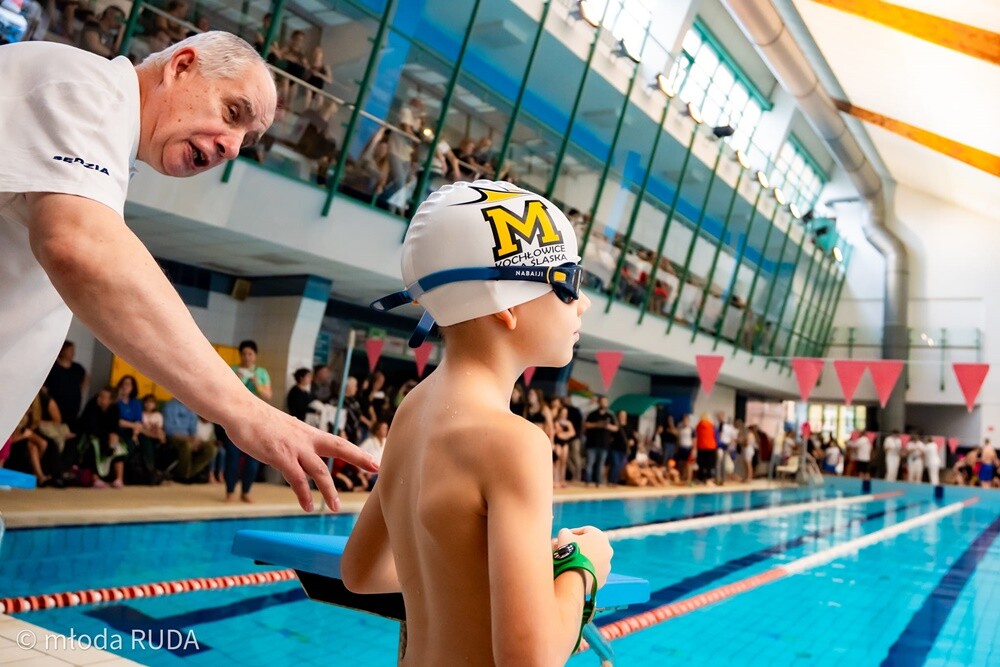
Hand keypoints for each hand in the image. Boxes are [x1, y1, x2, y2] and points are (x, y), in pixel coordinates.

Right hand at [223, 401, 378, 511]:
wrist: (240, 411)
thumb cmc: (259, 421)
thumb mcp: (285, 430)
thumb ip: (296, 441)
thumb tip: (300, 450)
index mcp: (309, 433)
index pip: (339, 442)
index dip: (357, 452)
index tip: (375, 461)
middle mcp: (306, 439)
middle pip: (339, 448)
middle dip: (359, 458)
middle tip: (377, 468)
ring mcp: (294, 447)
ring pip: (318, 470)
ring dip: (328, 490)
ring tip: (334, 507)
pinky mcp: (279, 456)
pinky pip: (296, 479)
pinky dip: (303, 494)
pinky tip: (306, 506)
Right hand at [556, 526, 611, 588]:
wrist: (575, 577)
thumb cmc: (570, 552)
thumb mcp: (563, 535)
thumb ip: (565, 532)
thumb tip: (566, 534)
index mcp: (600, 535)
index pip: (585, 531)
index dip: (572, 533)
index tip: (564, 538)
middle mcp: (607, 549)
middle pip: (590, 545)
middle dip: (577, 547)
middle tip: (565, 550)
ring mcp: (607, 565)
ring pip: (592, 559)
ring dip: (582, 559)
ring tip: (568, 562)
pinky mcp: (603, 578)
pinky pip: (592, 572)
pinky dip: (585, 571)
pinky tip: (574, 572)